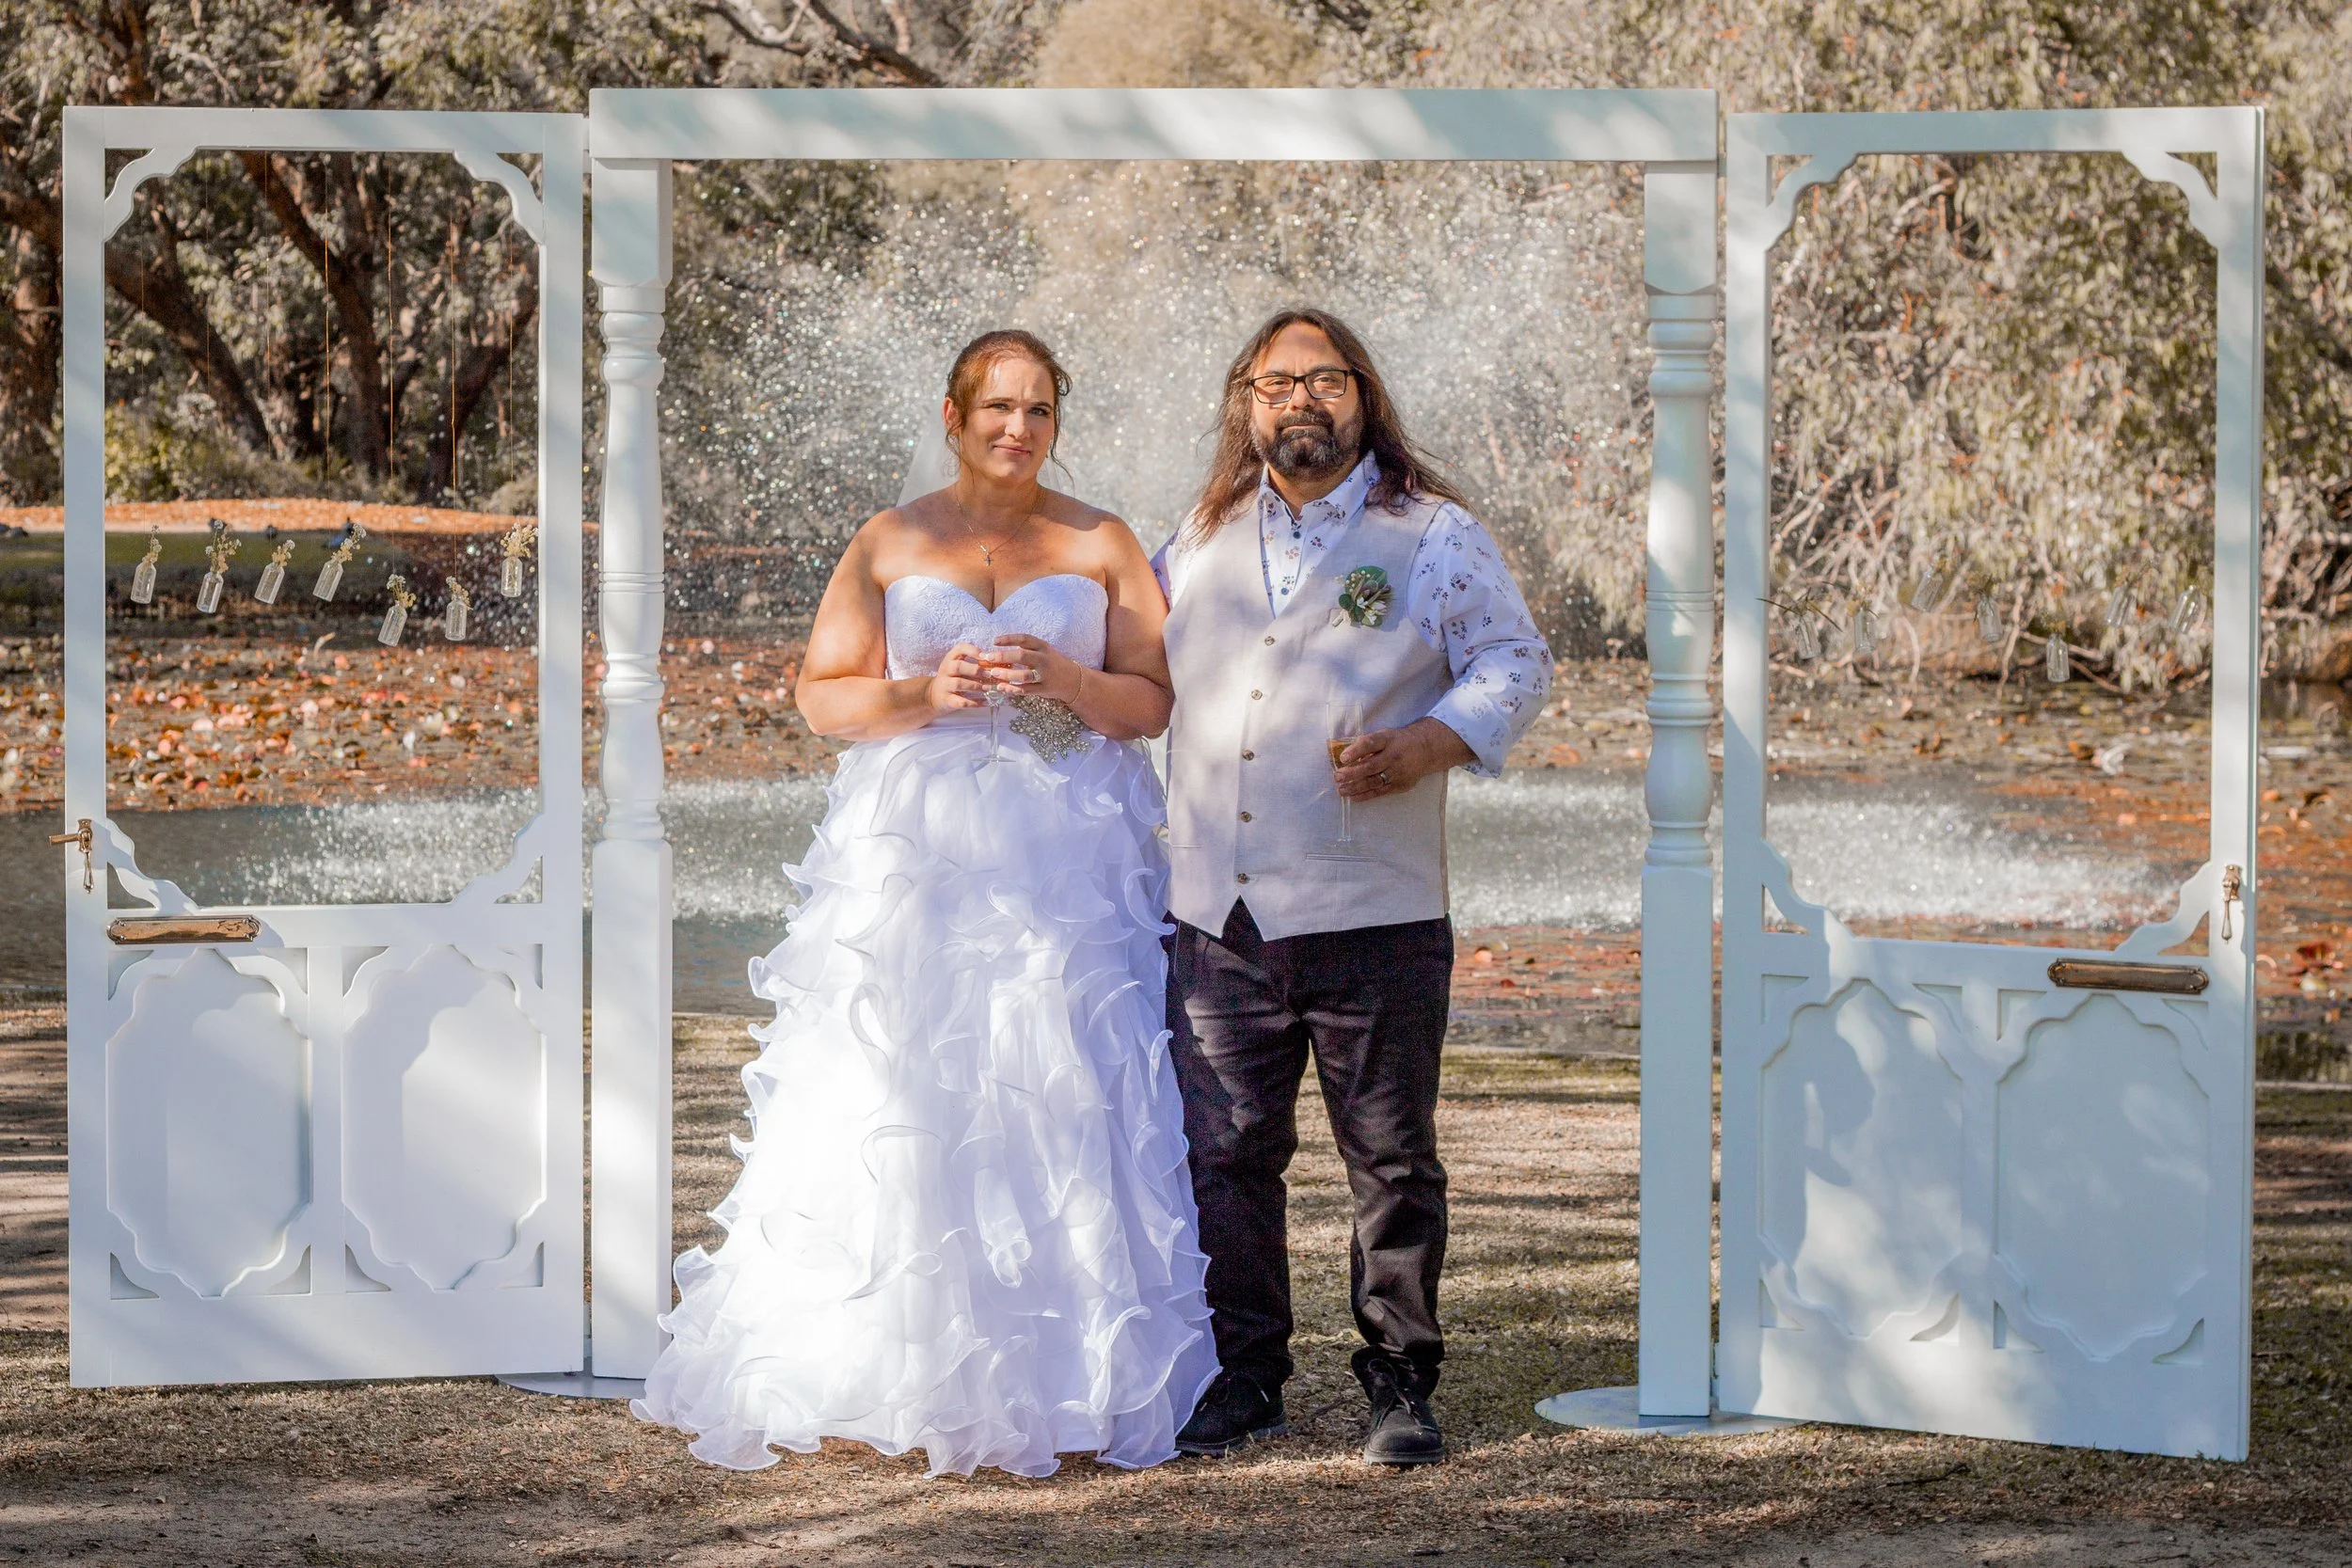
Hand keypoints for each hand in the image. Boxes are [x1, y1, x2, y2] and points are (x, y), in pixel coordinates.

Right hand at [925, 642, 994, 713]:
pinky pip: (960, 702)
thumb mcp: (959, 666)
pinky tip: (985, 702)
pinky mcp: (947, 700)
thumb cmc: (953, 678)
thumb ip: (973, 662)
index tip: (986, 656)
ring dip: (975, 686)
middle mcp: (945, 670)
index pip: (959, 649)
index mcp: (950, 659)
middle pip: (958, 667)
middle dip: (975, 670)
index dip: (973, 651)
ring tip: (988, 688)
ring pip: (958, 684)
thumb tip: (996, 663)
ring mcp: (945, 685)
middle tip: (989, 675)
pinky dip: (974, 703)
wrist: (935, 695)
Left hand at [988, 633, 1083, 702]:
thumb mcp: (1043, 651)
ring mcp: (1045, 675)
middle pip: (1022, 656)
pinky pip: (1026, 690)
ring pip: (1024, 675)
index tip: (994, 641)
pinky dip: (1013, 689)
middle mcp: (1044, 659)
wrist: (1072, 679)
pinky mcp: (1044, 689)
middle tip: (988, 657)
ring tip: (993, 673)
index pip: (1025, 639)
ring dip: (1007, 674)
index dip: (1009, 639)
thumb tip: (998, 648)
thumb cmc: (1051, 663)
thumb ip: (1025, 648)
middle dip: (1003, 656)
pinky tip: (1001, 687)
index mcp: (1043, 647)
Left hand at [1334, 717, 1474, 798]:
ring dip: (1355, 787)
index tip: (1343, 758)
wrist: (1425, 750)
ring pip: (1374, 781)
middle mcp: (1393, 756)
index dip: (1356, 750)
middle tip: (1337, 777)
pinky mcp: (1400, 785)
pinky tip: (1353, 797)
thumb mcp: (1384, 736)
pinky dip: (1365, 795)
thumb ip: (1367, 744)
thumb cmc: (1397, 742)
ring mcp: (1397, 772)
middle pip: (1371, 766)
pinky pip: (1380, 791)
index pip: (1371, 743)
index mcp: (1388, 740)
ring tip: (1341, 789)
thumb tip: (1344, 756)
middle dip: (1352, 773)